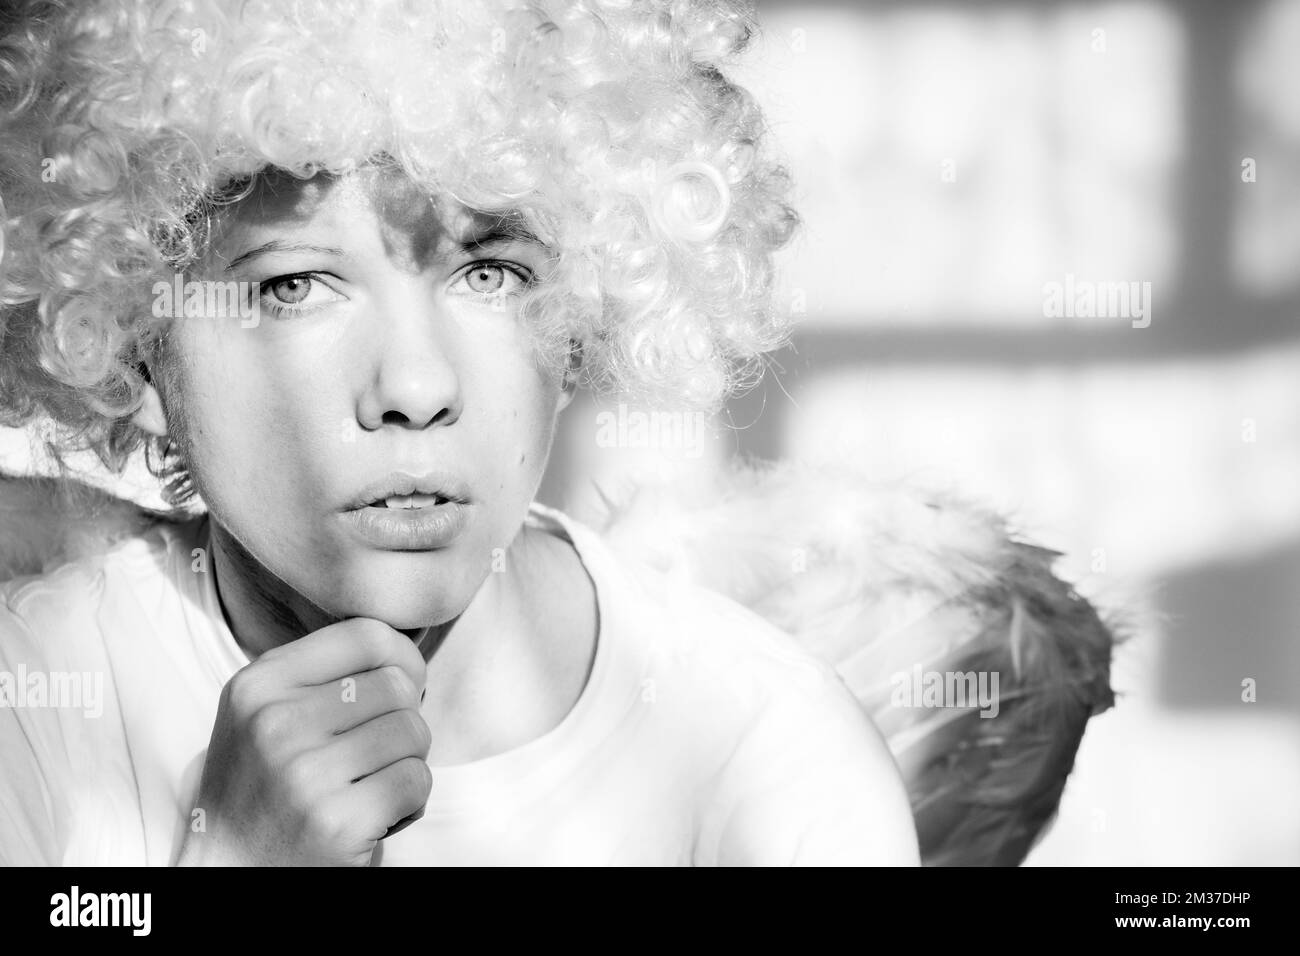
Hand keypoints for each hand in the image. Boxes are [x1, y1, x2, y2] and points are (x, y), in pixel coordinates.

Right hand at [176, 618, 431, 865]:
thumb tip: (408, 653)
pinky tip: (375, 816)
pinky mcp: (338, 821)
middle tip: (375, 754)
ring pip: (413, 731)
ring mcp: (305, 774)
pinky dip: (410, 801)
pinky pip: (416, 780)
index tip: (403, 686)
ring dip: (408, 761)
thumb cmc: (264, 789)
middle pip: (397, 686)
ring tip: (370, 784)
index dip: (402, 657)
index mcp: (260, 685)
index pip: (366, 634)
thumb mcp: (266, 714)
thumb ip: (324, 673)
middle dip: (403, 719)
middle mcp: (276, 723)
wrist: (231, 874)